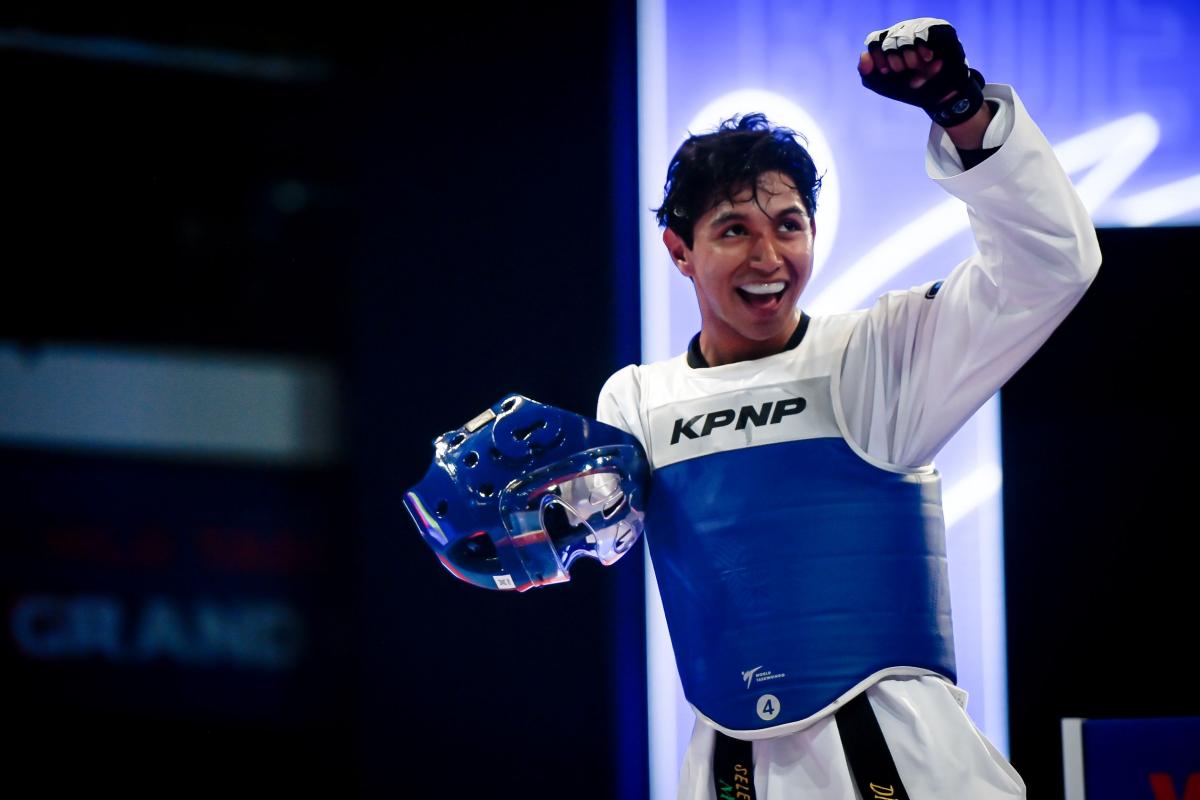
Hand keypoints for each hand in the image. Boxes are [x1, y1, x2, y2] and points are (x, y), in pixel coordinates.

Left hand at [858, 18, 985, 128]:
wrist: (940, 96)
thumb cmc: (911, 89)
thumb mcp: (883, 86)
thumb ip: (867, 73)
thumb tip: (863, 55)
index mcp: (887, 43)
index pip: (874, 41)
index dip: (878, 57)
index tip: (887, 72)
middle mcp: (903, 32)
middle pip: (889, 40)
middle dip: (896, 62)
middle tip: (905, 72)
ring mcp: (920, 28)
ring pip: (904, 36)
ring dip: (909, 58)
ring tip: (918, 68)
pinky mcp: (938, 28)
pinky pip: (922, 31)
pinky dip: (922, 48)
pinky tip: (927, 59)